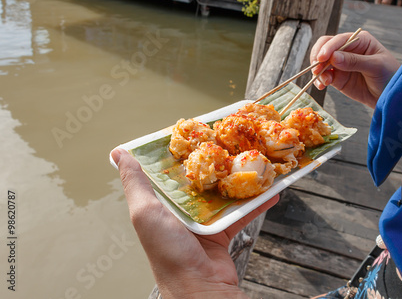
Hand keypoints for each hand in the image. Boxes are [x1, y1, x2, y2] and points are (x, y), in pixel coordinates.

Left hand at [112, 149, 278, 298]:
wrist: (199, 289)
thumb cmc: (168, 252)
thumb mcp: (145, 213)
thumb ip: (135, 183)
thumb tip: (118, 153)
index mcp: (162, 203)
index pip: (170, 170)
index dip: (183, 150)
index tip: (198, 129)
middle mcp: (183, 210)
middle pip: (201, 178)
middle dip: (216, 160)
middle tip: (233, 139)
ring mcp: (205, 220)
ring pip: (225, 192)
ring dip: (240, 178)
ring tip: (254, 159)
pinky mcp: (225, 231)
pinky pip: (243, 211)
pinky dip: (257, 201)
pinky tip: (271, 189)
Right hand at [310, 31, 399, 108]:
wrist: (391, 96)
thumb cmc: (390, 75)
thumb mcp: (375, 66)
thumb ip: (354, 61)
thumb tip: (333, 57)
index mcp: (359, 41)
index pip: (338, 40)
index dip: (328, 48)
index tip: (322, 58)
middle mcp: (347, 50)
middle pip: (325, 47)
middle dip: (318, 57)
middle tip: (317, 70)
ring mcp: (341, 64)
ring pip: (321, 63)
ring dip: (318, 71)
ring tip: (324, 82)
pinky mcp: (338, 77)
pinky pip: (324, 76)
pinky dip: (319, 80)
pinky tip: (322, 86)